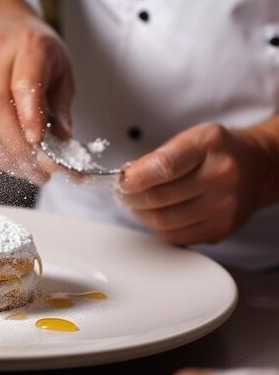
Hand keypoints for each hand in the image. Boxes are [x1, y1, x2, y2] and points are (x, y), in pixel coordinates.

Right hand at [0, 0, 73, 184]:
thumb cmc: (36, 51)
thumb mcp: (61, 70)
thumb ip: (61, 107)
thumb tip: (62, 141)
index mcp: (27, 45)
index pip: (23, 83)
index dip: (29, 117)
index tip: (40, 144)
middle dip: (17, 146)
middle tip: (38, 171)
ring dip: (2, 155)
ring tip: (24, 172)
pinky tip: (6, 162)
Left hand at [116, 122, 262, 244]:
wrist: (254, 169)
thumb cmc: (214, 152)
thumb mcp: (188, 138)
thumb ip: (156, 157)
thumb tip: (126, 178)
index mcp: (209, 145)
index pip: (164, 167)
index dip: (135, 178)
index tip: (121, 181)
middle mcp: (221, 175)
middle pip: (158, 198)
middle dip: (130, 197)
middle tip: (122, 193)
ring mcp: (223, 206)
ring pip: (163, 221)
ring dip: (140, 214)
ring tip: (136, 203)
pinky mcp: (219, 229)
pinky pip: (174, 236)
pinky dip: (157, 226)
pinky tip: (156, 214)